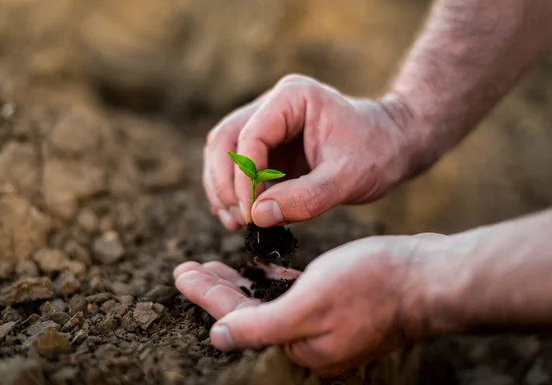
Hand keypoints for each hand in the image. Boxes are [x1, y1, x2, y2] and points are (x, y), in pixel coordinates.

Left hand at [173, 233, 447, 376]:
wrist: (428, 277)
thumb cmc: (372, 285)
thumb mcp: (310, 304)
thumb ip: (260, 325)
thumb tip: (218, 336)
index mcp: (297, 346)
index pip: (236, 318)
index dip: (205, 294)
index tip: (181, 272)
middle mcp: (307, 341)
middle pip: (247, 311)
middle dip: (216, 288)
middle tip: (189, 266)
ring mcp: (322, 324)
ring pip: (267, 301)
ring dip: (240, 282)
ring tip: (214, 264)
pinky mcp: (336, 305)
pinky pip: (293, 294)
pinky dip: (272, 280)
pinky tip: (259, 266)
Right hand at [203, 74, 416, 230]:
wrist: (394, 145)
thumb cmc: (378, 153)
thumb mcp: (348, 178)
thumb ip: (306, 198)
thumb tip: (258, 216)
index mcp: (293, 97)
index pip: (250, 135)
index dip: (244, 177)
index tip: (251, 214)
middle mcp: (274, 105)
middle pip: (225, 139)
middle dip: (224, 182)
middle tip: (236, 219)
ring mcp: (268, 125)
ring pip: (225, 152)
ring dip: (223, 188)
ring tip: (236, 223)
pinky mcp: (269, 147)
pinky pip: (238, 167)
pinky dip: (234, 191)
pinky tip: (243, 217)